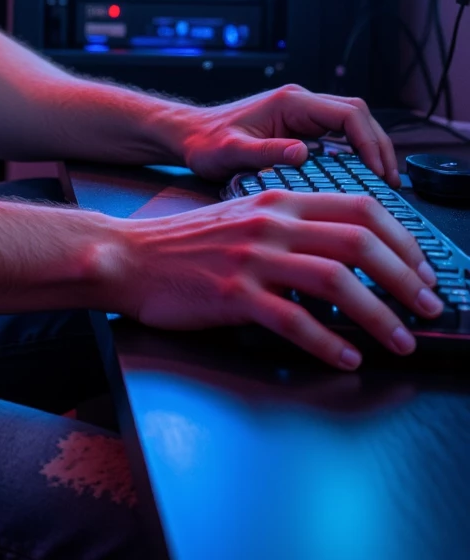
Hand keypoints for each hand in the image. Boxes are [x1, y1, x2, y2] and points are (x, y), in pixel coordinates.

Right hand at [115, 190, 442, 368]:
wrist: (131, 256)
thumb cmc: (188, 244)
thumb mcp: (246, 218)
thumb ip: (293, 226)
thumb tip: (350, 251)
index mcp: (279, 200)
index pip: (360, 207)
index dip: (402, 239)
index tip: (422, 269)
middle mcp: (271, 223)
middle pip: (358, 240)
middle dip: (405, 277)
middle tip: (428, 306)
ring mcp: (253, 258)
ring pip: (335, 281)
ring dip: (379, 315)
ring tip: (401, 340)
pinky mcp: (234, 295)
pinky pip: (294, 321)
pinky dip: (329, 343)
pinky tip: (347, 358)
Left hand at [174, 82, 400, 185]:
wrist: (188, 136)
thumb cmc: (205, 143)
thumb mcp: (231, 152)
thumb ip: (265, 152)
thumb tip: (302, 154)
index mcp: (290, 102)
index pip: (348, 113)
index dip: (370, 142)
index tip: (379, 172)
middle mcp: (300, 102)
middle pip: (357, 114)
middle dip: (378, 145)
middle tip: (388, 181)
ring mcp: (301, 113)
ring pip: (352, 122)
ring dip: (370, 147)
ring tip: (381, 181)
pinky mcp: (298, 126)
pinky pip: (338, 133)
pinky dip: (355, 151)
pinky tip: (359, 176)